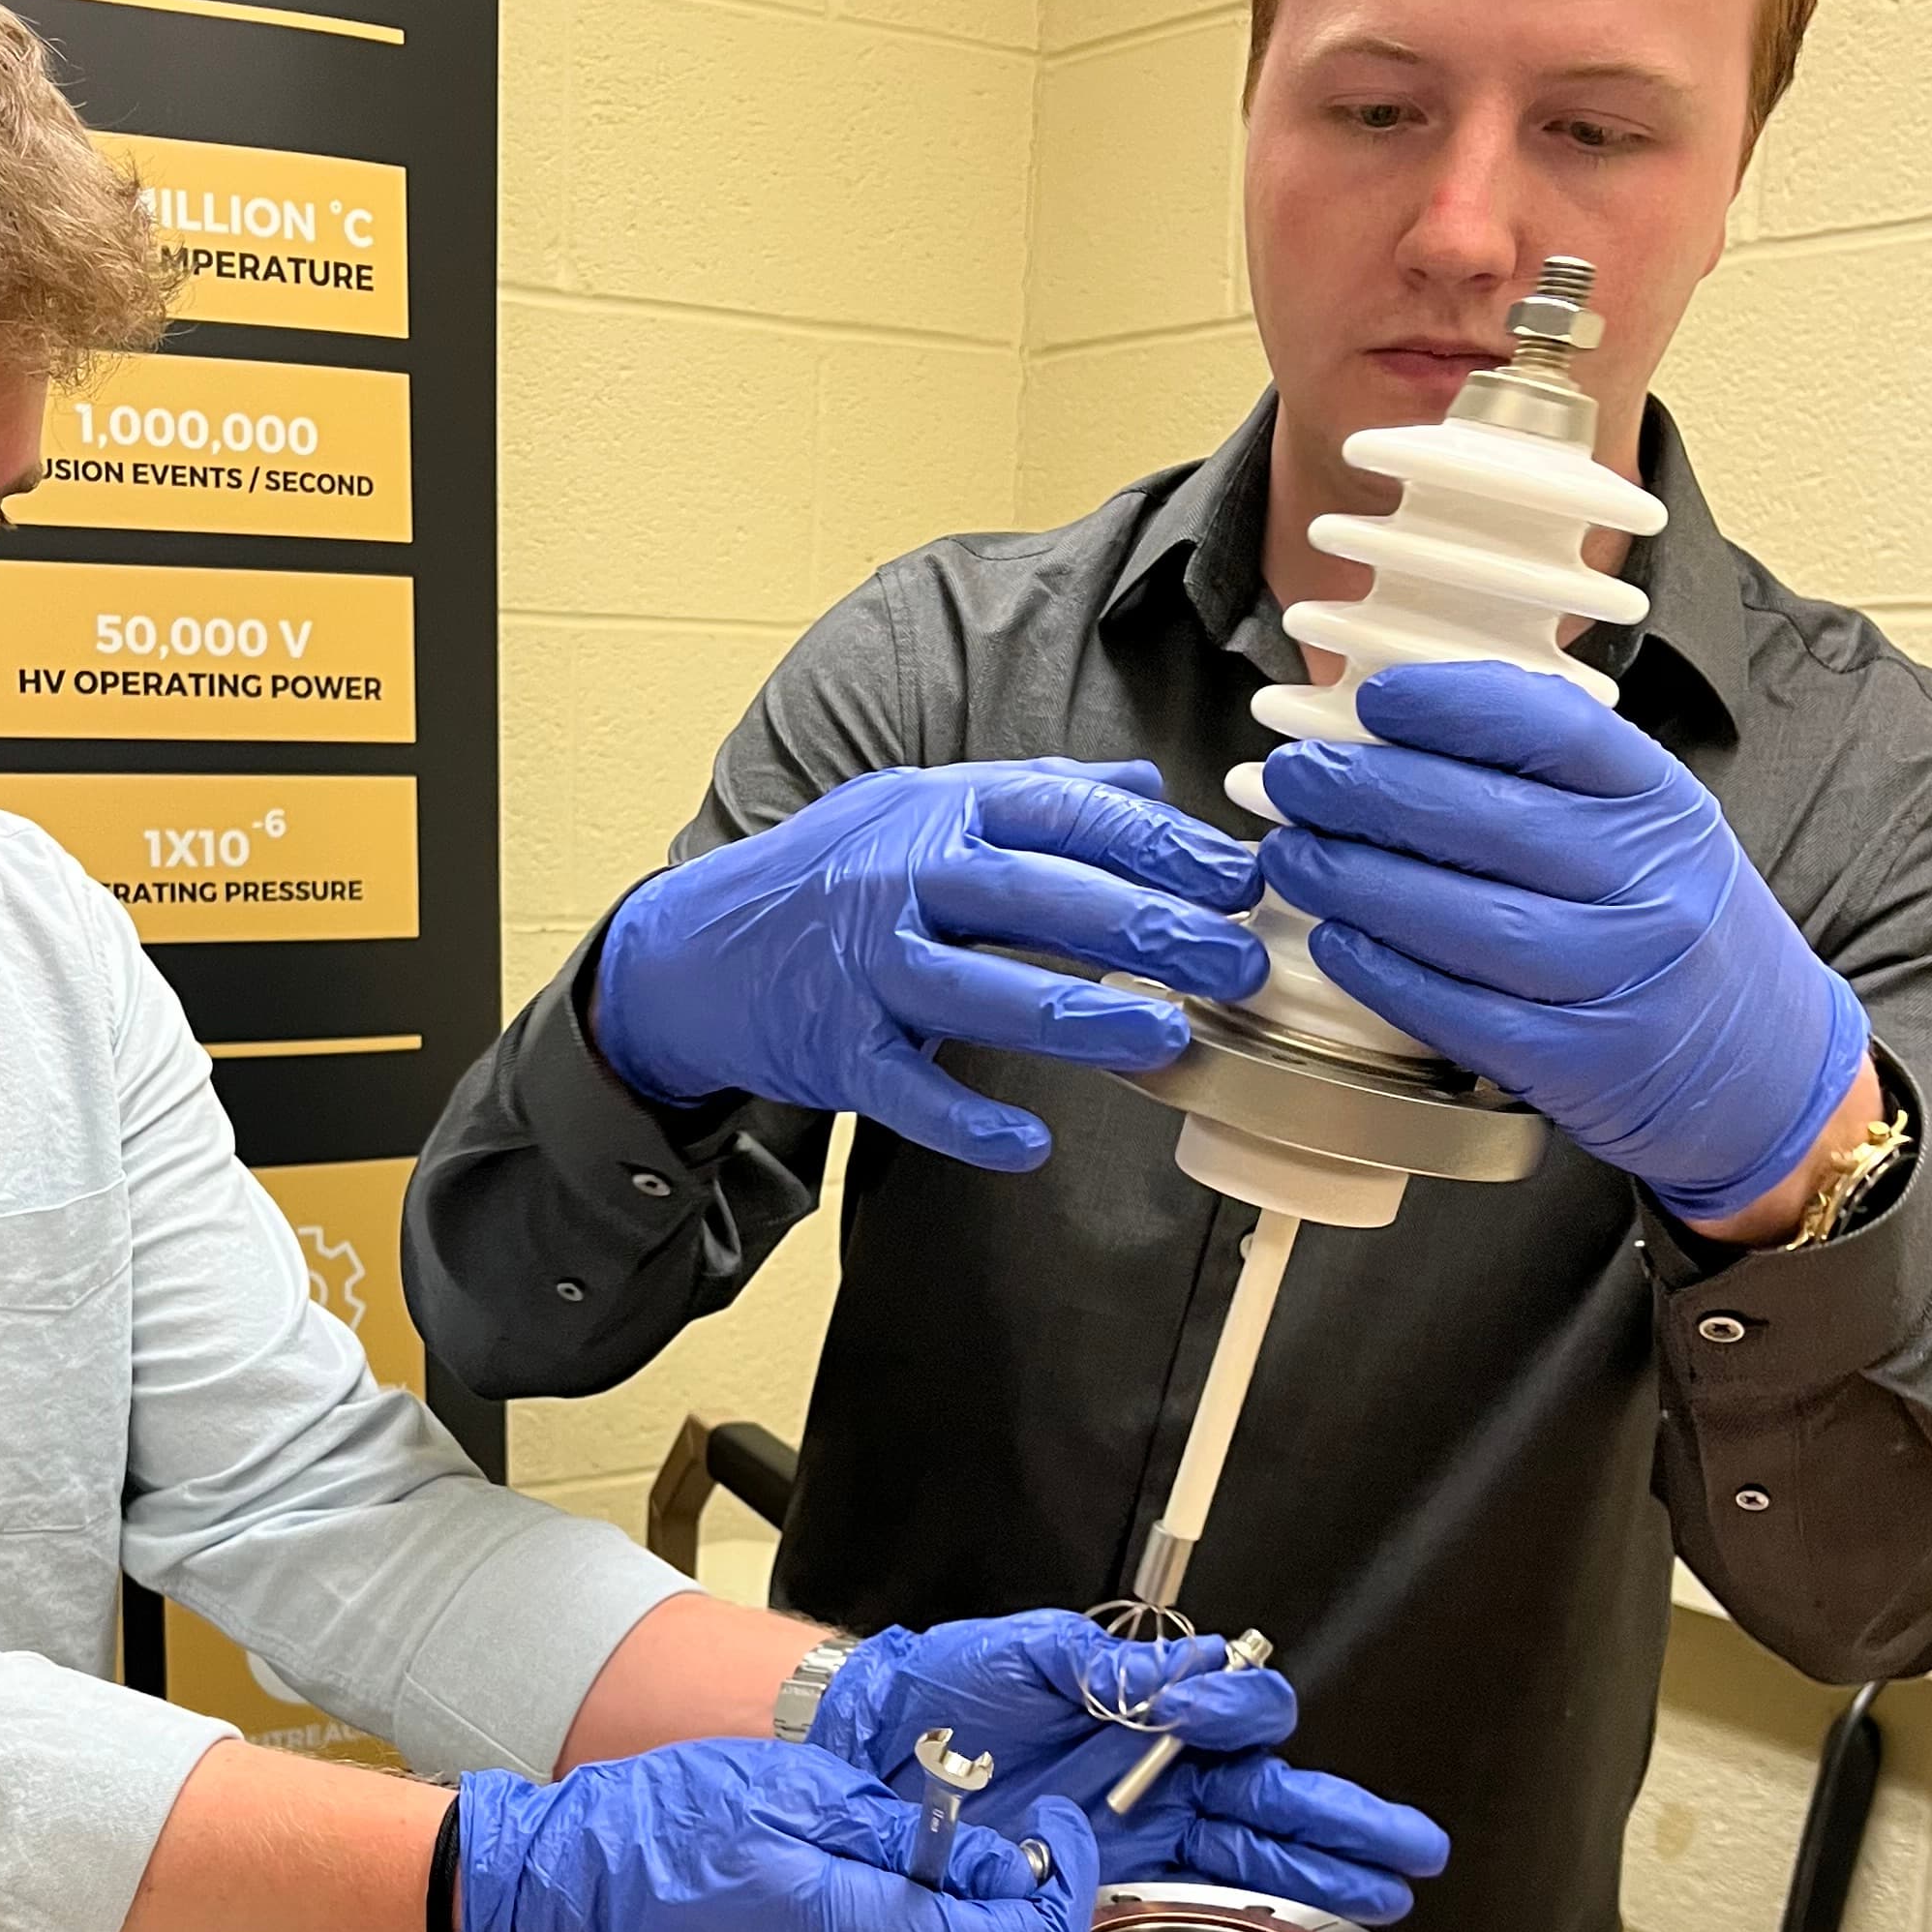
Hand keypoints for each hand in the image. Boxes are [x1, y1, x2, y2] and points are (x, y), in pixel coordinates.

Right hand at [593, 760, 1266, 1171]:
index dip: (1159, 847)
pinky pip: (905, 1088)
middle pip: (1036, 896)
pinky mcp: (834, 1047)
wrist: (692, 949)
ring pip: (979, 989)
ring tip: (1163, 1039)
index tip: (1238, 879)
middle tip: (1236, 962)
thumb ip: (1037, 797)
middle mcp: (903, 878)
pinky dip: (965, 1121)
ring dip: (1076, 1018)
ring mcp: (865, 965)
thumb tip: (1147, 785)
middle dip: (1146, 927)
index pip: (1066, 817)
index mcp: (940, 813)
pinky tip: (1030, 1147)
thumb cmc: (829, 876)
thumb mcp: (923, 808)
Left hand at [813, 1618, 1447, 1922]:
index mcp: (1147, 1715)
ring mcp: (1138, 1846)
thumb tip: (1200, 1665)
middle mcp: (1158, 1784)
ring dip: (1324, 1880)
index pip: (1239, 1719)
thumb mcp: (1024, 1657)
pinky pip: (1189, 1918)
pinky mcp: (1102, 1900)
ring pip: (1253, 1863)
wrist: (868, 1750)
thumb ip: (1109, 1663)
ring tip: (1386, 1898)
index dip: (1243, 1718)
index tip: (1215, 1721)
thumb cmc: (943, 1693)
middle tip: (1410, 1850)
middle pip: (1274, 1803)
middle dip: (1346, 1826)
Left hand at [1257, 662, 1869, 1226]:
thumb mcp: (1651, 828)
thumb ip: (1553, 776)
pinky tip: (1336, 941)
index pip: (1555, 730)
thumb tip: (1409, 719)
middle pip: (1489, 822)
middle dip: (1370, 792)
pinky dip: (1386, 974)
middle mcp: (1648, 885)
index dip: (1453, 707)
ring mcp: (1616, 977)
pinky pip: (1462, 1011)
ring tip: (1294, 854)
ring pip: (1466, 920)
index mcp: (1662, 805)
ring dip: (1359, 882)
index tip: (1375, 699)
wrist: (1765, 1067)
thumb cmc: (1678, 928)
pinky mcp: (1578, 1061)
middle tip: (1298, 776)